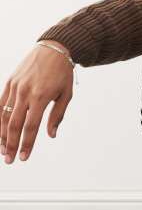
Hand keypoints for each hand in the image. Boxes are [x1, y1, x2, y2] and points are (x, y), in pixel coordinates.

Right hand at [0, 41, 73, 163]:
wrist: (53, 49)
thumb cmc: (62, 73)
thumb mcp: (66, 95)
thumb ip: (57, 116)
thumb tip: (51, 135)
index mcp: (41, 97)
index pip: (31, 127)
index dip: (27, 144)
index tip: (24, 158)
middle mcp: (25, 92)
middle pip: (14, 125)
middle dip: (11, 145)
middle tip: (10, 160)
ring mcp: (15, 87)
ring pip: (3, 116)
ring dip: (1, 135)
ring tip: (2, 150)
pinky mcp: (9, 82)